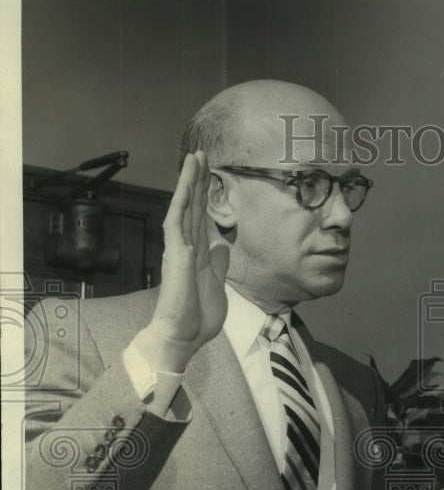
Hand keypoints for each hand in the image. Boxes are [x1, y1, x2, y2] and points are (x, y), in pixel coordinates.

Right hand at [134, 151, 229, 372]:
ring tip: (194, 157)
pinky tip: (186, 183)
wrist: (182, 337)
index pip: (202, 217)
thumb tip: (222, 247)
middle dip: (197, 179)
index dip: (205, 195)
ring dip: (189, 182)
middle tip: (200, 153)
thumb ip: (218, 265)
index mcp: (198, 254)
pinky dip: (181, 200)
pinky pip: (177, 221)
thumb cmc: (196, 317)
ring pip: (184, 207)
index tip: (208, 173)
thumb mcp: (217, 285)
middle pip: (193, 206)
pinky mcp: (176, 254)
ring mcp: (179, 249)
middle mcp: (187, 247)